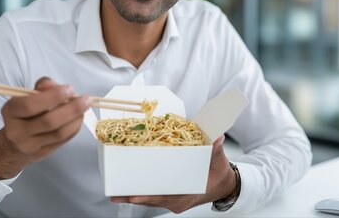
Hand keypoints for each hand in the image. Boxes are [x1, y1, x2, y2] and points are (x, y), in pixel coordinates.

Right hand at [0, 77, 91, 178]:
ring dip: (76, 119)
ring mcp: (29, 145)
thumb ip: (42, 86)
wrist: (14, 143)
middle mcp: (16, 131)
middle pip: (48, 121)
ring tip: (84, 107)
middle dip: (71, 109)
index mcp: (11, 112)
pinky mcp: (41, 154)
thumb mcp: (27, 96)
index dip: (53, 96)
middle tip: (85, 99)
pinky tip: (78, 118)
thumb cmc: (25, 113)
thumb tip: (54, 84)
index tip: (70, 89)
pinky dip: (74, 128)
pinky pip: (63, 140)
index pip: (30, 105)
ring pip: (59, 133)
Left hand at [110, 135, 237, 213]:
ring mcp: (173, 200)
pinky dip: (141, 193)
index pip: (165, 197)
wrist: (224, 185)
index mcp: (187, 196)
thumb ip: (216, 150)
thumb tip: (218, 138)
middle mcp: (177, 201)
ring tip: (114, 192)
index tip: (135, 196)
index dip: (150, 197)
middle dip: (134, 196)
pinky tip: (127, 190)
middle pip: (152, 200)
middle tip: (116, 193)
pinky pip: (153, 197)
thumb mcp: (219, 162)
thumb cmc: (220, 174)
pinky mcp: (169, 197)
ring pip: (150, 200)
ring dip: (132, 196)